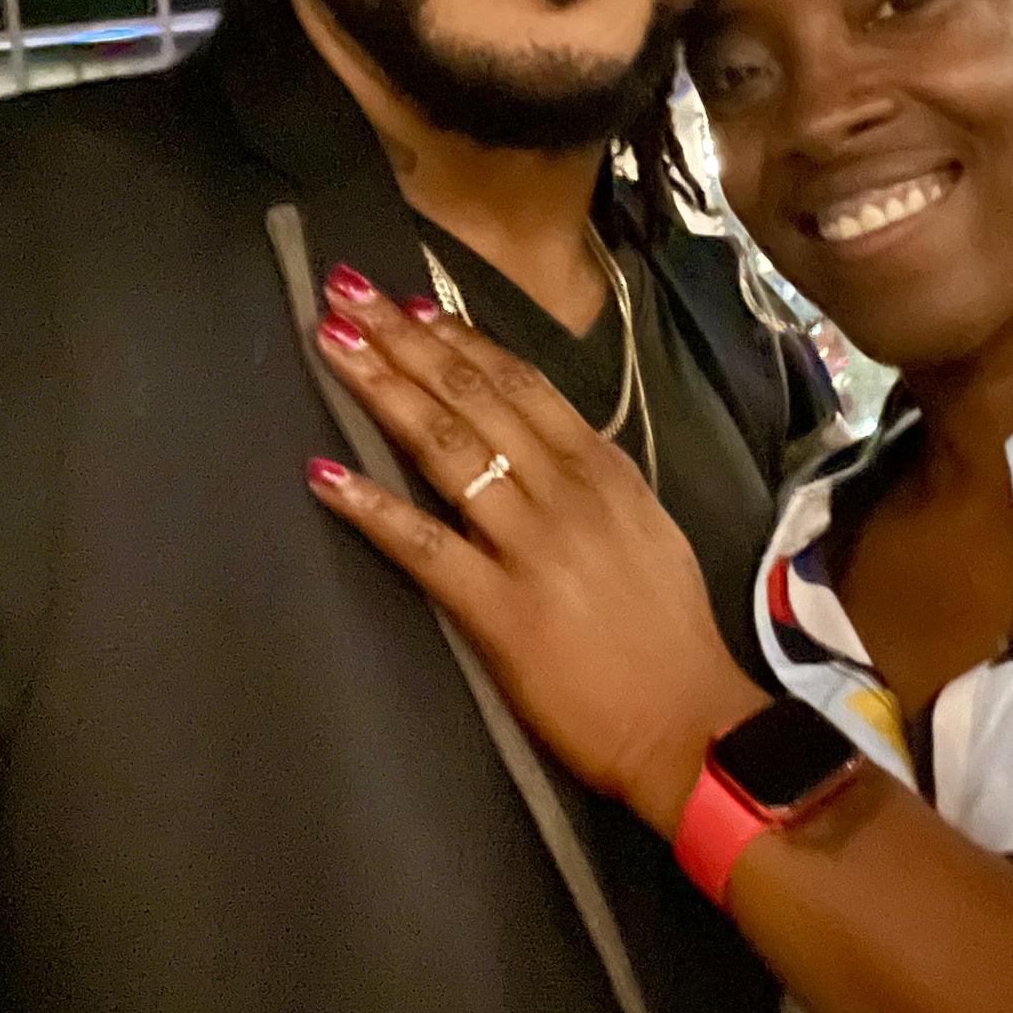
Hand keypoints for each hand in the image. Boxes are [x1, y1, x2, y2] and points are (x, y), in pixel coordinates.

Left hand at [308, 267, 769, 836]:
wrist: (688, 721)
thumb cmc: (669, 630)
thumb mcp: (647, 524)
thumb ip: (592, 476)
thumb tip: (539, 434)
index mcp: (603, 468)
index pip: (520, 382)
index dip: (458, 337)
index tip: (409, 303)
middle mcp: (566, 492)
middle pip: (472, 397)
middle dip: (403, 340)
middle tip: (346, 291)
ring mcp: (532, 547)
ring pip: (446, 450)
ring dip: (382, 390)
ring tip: (333, 345)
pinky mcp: (499, 609)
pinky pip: (423, 546)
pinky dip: (371, 506)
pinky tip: (325, 474)